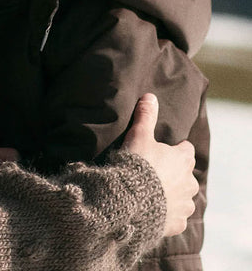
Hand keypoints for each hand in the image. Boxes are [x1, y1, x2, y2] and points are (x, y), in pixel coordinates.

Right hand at [123, 93, 197, 236]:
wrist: (131, 201)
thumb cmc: (137, 165)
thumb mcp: (139, 136)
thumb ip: (146, 116)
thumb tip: (150, 96)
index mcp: (183, 160)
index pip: (186, 149)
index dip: (175, 149)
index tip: (162, 150)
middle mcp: (189, 182)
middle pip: (186, 174)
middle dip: (175, 173)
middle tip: (154, 171)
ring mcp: (184, 205)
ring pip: (184, 197)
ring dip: (173, 195)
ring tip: (153, 193)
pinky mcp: (177, 223)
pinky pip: (176, 217)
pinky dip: (167, 214)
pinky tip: (153, 211)